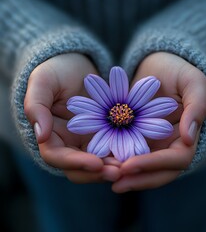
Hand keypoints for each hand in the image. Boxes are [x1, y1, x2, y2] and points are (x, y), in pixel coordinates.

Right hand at [24, 53, 120, 182]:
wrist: (76, 66)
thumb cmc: (56, 71)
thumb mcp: (42, 82)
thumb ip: (36, 106)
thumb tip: (40, 135)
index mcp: (50, 134)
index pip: (57, 157)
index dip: (75, 163)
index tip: (97, 163)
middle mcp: (68, 142)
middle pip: (79, 168)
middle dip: (97, 172)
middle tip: (120, 171)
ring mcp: (86, 140)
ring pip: (97, 163)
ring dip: (112, 167)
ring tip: (131, 165)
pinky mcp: (103, 134)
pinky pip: (111, 149)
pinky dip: (121, 154)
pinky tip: (136, 153)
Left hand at [112, 52, 205, 192]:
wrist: (157, 67)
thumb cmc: (178, 71)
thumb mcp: (192, 82)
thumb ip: (197, 106)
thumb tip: (188, 137)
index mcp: (186, 136)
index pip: (176, 160)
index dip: (154, 165)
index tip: (129, 165)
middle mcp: (170, 144)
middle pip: (159, 172)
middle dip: (138, 179)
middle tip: (114, 184)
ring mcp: (154, 143)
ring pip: (144, 169)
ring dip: (126, 176)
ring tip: (104, 177)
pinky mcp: (138, 138)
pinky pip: (129, 154)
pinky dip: (118, 161)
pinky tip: (101, 163)